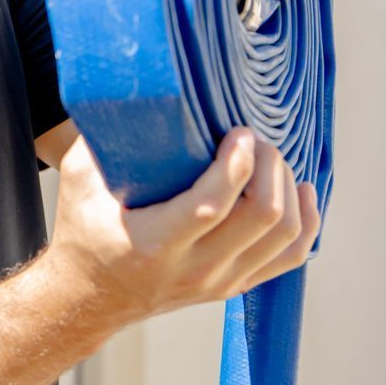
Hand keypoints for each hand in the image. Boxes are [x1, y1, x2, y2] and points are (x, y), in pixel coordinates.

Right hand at [46, 129, 319, 329]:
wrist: (88, 297)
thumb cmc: (84, 229)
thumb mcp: (80, 179)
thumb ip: (101, 136)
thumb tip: (129, 87)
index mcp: (155, 243)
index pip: (213, 206)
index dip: (237, 164)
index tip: (238, 132)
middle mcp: (194, 268)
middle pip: (263, 217)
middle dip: (269, 166)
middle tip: (253, 140)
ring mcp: (220, 281)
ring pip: (284, 235)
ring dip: (287, 187)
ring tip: (270, 158)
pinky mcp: (234, 285)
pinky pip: (290, 257)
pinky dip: (305, 221)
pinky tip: (301, 191)